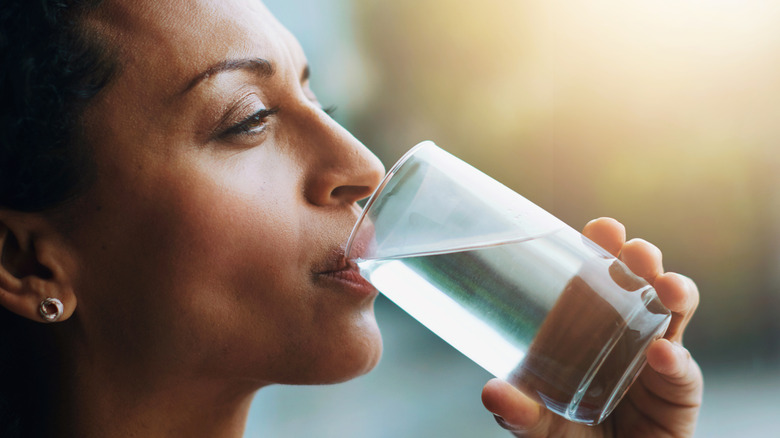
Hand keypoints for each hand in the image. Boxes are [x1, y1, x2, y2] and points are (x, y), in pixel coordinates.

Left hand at [481, 217, 702, 437]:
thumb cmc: (567, 432)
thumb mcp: (535, 421)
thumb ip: (516, 411)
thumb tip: (492, 392)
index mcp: (590, 324)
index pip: (598, 275)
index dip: (602, 248)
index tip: (602, 228)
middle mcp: (627, 331)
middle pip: (641, 283)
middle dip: (642, 260)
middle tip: (636, 252)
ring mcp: (657, 356)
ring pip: (674, 314)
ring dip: (674, 294)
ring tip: (666, 288)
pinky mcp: (679, 391)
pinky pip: (683, 371)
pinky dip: (675, 360)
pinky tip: (662, 353)